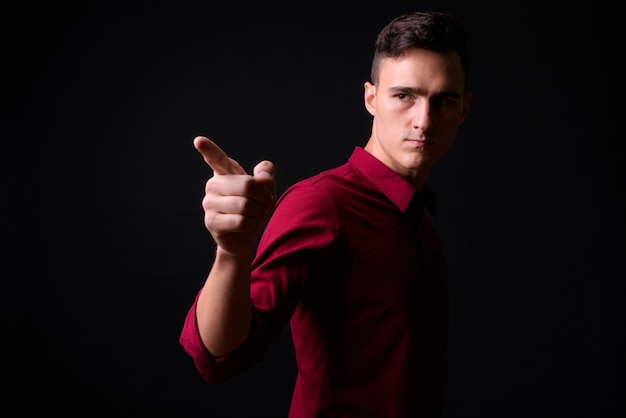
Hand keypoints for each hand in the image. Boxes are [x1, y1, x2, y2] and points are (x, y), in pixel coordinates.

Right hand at [193, 136, 275, 256]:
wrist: (246, 235)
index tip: (198, 141)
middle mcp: (213, 185)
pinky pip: (240, 221)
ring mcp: (209, 203)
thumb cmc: (256, 206)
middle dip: (264, 196)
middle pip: (246, 185)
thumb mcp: (267, 188)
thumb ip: (267, 174)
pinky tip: (248, 225)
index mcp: (224, 172)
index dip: (208, 149)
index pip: (216, 158)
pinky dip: (252, 224)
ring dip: (259, 212)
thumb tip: (262, 179)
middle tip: (266, 204)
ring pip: (244, 205)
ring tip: (257, 215)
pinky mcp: (211, 222)